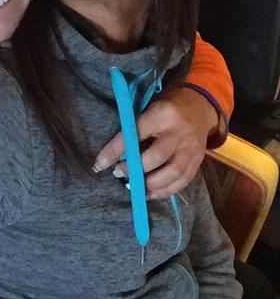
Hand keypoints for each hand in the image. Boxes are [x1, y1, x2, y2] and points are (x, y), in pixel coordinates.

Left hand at [93, 87, 219, 199]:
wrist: (198, 105)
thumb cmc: (165, 107)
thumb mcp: (148, 108)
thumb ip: (134, 127)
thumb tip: (112, 154)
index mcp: (162, 114)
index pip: (135, 133)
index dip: (116, 149)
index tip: (100, 163)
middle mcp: (179, 132)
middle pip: (157, 156)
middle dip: (135, 169)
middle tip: (119, 173)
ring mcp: (191, 148)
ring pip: (173, 172)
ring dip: (151, 185)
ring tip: (133, 187)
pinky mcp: (198, 161)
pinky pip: (183, 181)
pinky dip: (165, 191)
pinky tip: (150, 193)